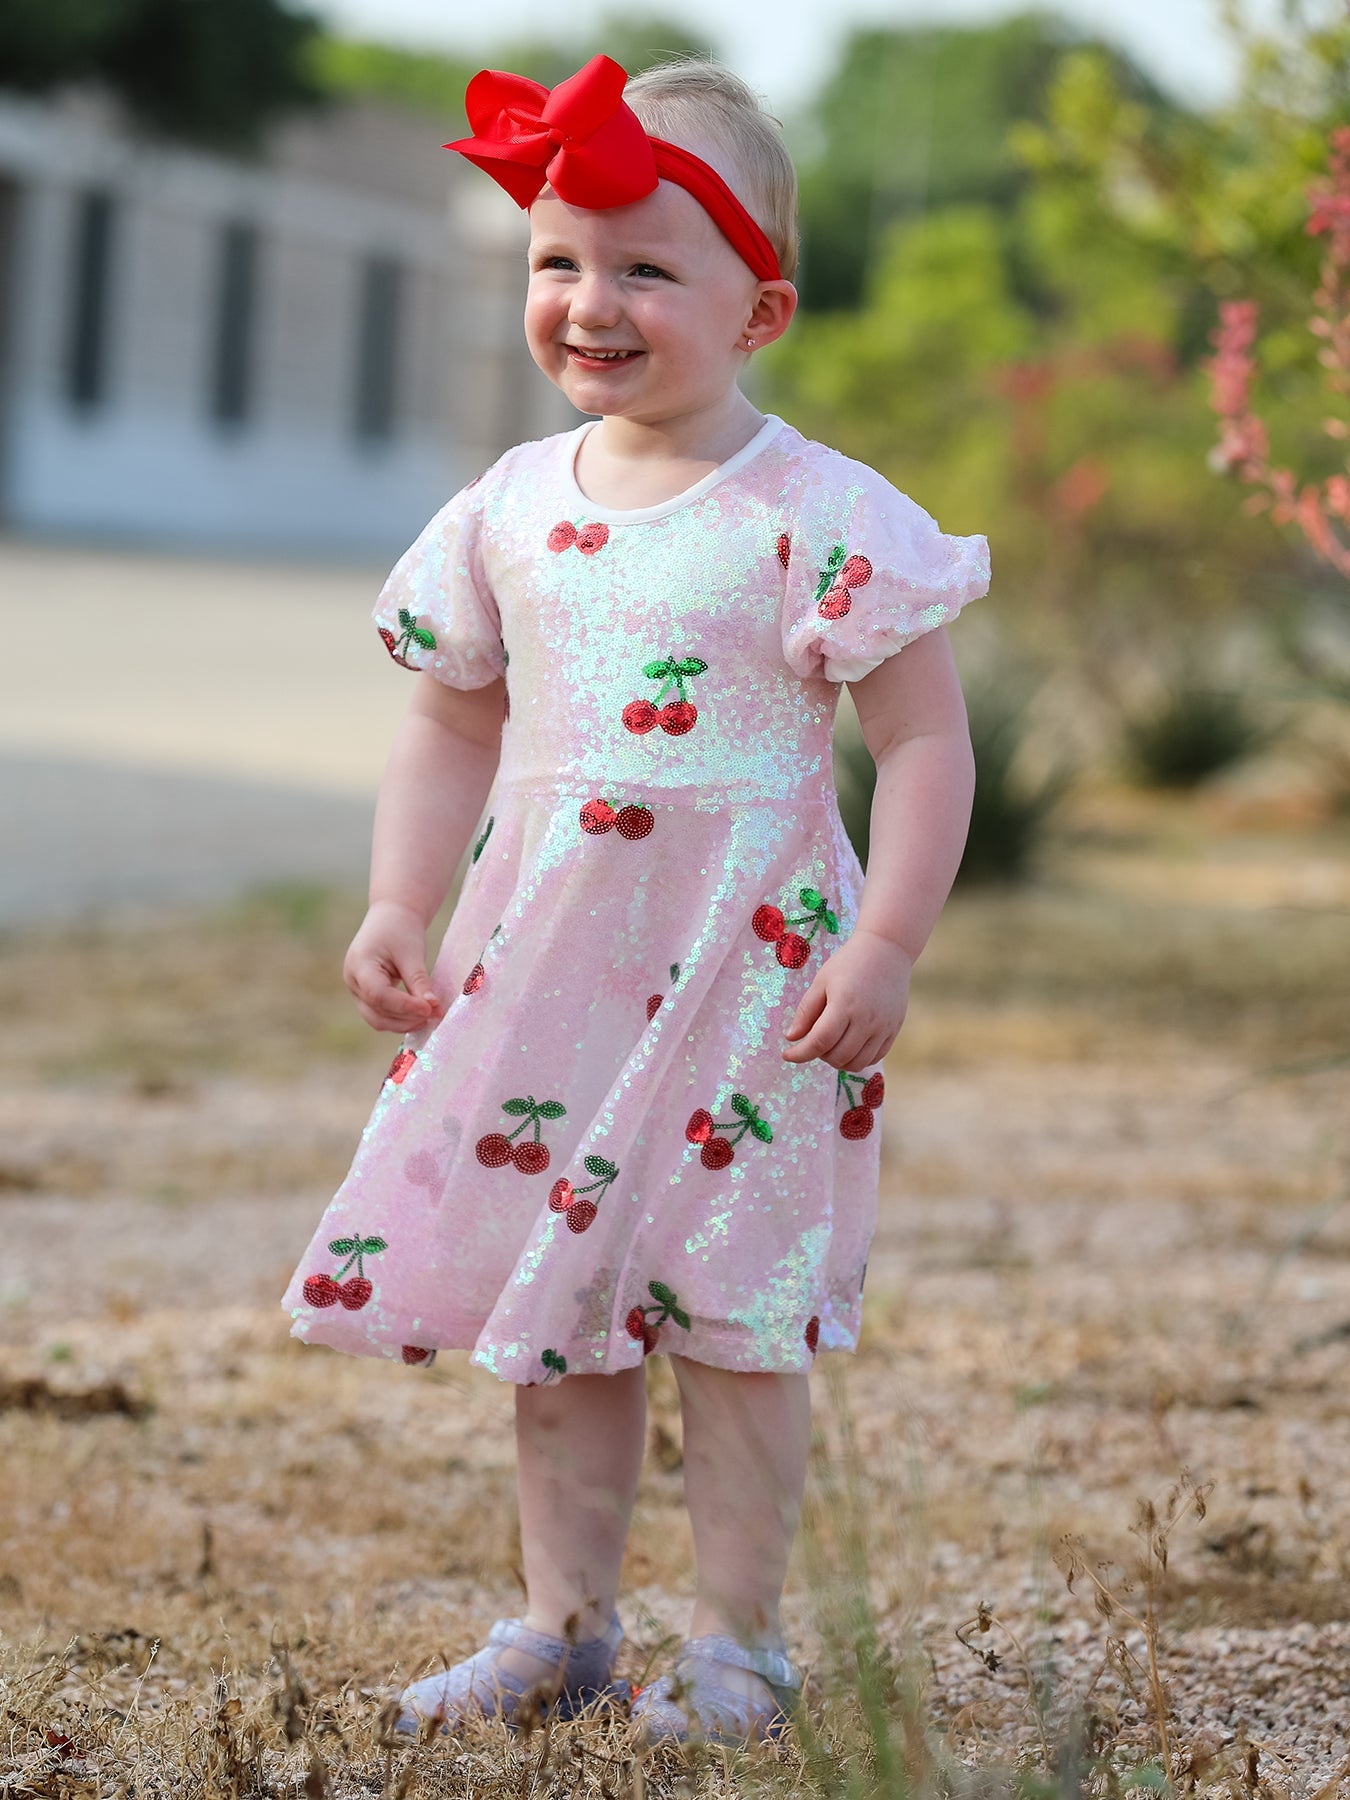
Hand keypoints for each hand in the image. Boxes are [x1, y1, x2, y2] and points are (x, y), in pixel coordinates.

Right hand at [343, 900, 446, 1033]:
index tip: (430, 1009)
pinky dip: (400, 1018)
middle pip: (376, 1013)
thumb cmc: (400, 930)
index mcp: (359, 966)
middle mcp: (353, 982)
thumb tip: (433, 1008)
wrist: (390, 917)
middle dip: (405, 1019)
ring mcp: (357, 990)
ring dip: (404, 1023)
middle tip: (434, 1016)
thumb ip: (419, 982)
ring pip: (377, 1019)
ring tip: (430, 1016)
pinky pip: (381, 1014)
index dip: (405, 1006)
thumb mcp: (412, 953)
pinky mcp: (366, 995)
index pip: (379, 995)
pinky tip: (421, 1014)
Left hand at [781, 928, 911, 1069]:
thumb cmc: (849, 964)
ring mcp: (883, 1027)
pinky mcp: (893, 1030)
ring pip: (857, 1063)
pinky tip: (849, 1045)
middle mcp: (866, 1019)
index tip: (787, 1055)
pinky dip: (857, 1059)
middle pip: (838, 1056)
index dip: (800, 1054)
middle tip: (813, 1041)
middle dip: (818, 1055)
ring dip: (838, 1060)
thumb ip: (806, 1012)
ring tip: (831, 1044)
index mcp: (844, 1004)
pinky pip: (874, 1058)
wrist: (886, 951)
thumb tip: (792, 1038)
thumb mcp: (821, 982)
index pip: (819, 1041)